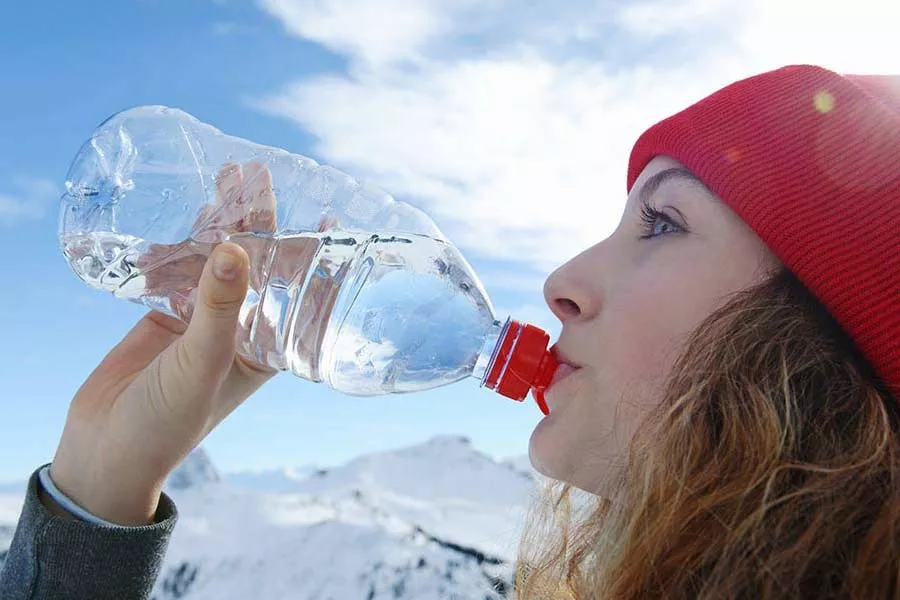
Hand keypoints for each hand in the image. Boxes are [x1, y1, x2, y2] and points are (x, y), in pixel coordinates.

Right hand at [48, 163, 279, 525]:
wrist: (106, 449)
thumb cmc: (169, 422)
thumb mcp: (203, 363)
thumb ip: (218, 307)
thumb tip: (236, 248)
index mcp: (267, 349)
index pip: (300, 295)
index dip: (314, 257)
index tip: (327, 217)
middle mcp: (240, 330)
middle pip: (258, 266)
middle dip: (261, 222)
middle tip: (260, 174)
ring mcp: (202, 321)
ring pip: (216, 262)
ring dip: (219, 224)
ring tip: (225, 180)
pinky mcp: (165, 316)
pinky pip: (176, 272)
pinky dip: (175, 249)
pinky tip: (178, 222)